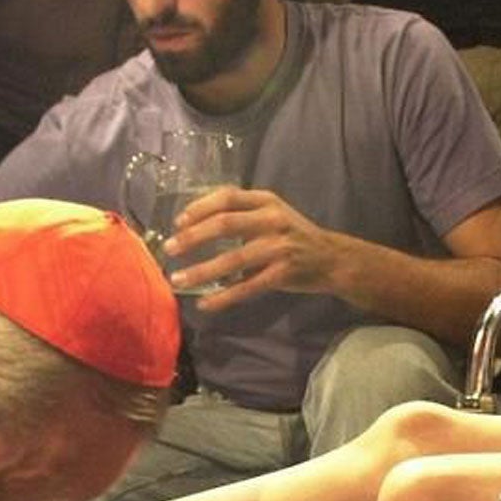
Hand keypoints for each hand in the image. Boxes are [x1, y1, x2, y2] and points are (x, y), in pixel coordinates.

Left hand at [166, 186, 351, 310]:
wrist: (331, 259)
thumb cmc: (294, 236)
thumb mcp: (273, 213)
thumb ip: (242, 213)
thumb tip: (195, 223)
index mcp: (266, 201)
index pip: (227, 197)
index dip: (199, 208)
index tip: (178, 222)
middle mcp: (273, 220)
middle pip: (225, 224)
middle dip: (193, 238)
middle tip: (169, 249)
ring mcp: (279, 247)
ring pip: (232, 259)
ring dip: (201, 270)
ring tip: (178, 279)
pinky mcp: (282, 273)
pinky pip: (246, 287)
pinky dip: (223, 297)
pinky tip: (205, 303)